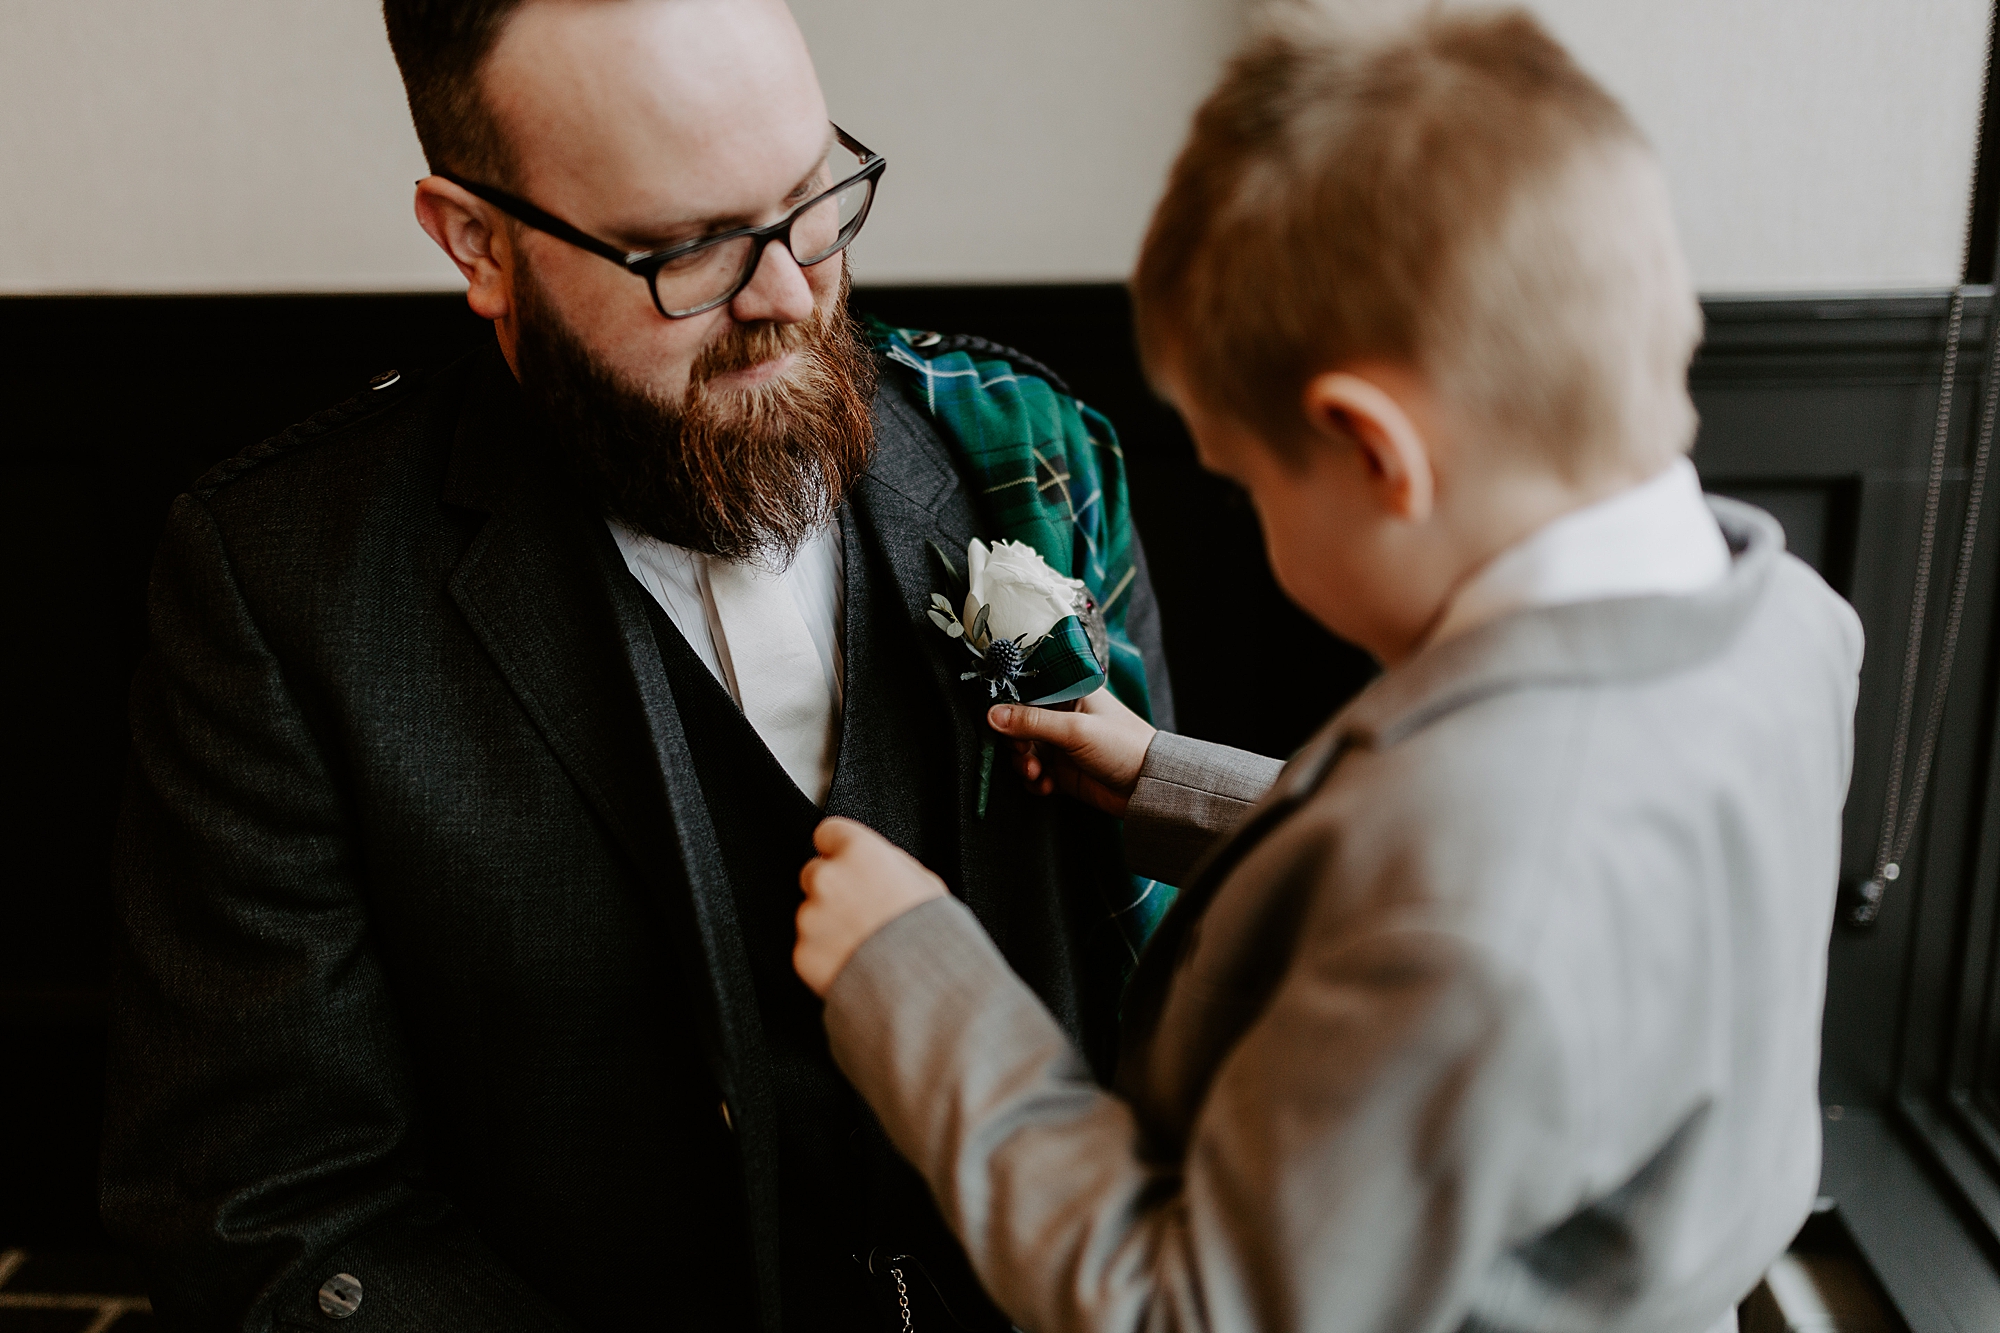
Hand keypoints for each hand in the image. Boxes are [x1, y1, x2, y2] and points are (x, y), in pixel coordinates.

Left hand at [795, 818, 947, 996]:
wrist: (922, 986)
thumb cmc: (932, 934)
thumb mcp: (924, 881)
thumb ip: (888, 863)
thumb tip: (874, 862)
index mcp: (859, 853)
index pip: (828, 832)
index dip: (840, 850)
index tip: (846, 862)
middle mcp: (828, 879)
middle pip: (814, 873)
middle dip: (832, 889)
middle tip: (860, 911)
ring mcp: (811, 917)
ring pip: (811, 913)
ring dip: (828, 925)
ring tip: (864, 945)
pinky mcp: (802, 953)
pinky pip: (809, 948)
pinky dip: (825, 956)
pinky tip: (855, 964)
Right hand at [986, 688, 1156, 816]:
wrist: (1148, 788)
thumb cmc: (1123, 746)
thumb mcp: (1075, 730)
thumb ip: (1032, 721)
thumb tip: (993, 714)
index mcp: (1071, 692)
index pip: (1028, 690)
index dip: (1010, 704)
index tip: (999, 719)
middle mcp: (1064, 715)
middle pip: (1020, 723)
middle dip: (1016, 742)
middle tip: (1024, 752)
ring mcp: (1062, 744)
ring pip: (1025, 750)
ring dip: (1024, 763)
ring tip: (1036, 773)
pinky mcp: (1063, 771)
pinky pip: (1035, 774)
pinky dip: (1035, 781)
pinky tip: (1047, 786)